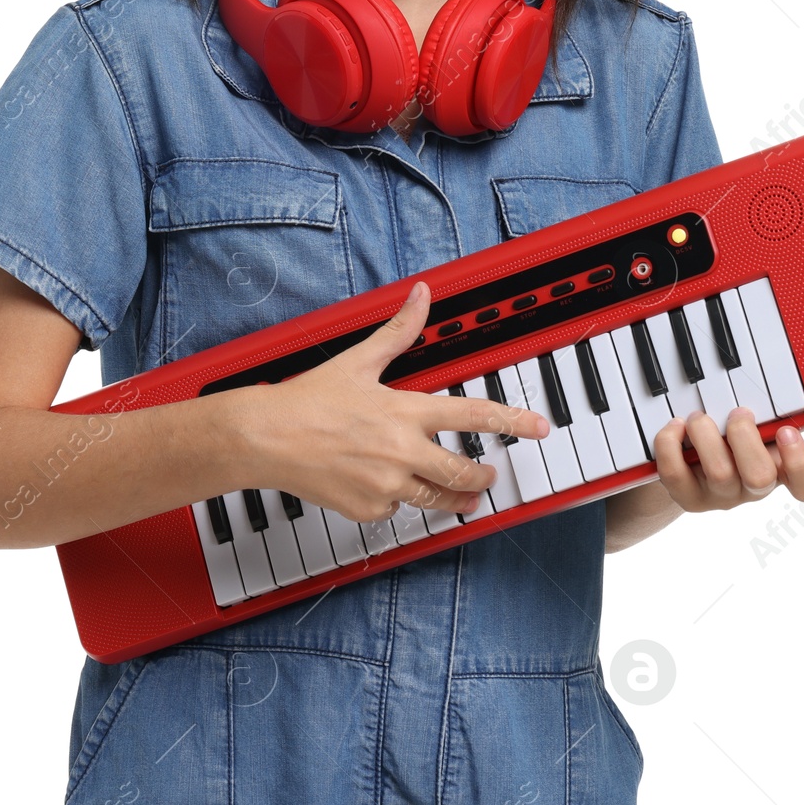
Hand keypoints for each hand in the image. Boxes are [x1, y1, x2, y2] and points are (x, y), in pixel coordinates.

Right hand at [240, 281, 548, 523]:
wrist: (266, 438)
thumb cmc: (309, 399)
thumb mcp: (358, 359)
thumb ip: (398, 330)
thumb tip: (422, 295)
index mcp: (405, 411)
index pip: (473, 415)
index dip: (512, 421)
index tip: (537, 427)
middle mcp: (401, 451)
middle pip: (463, 471)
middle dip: (485, 475)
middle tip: (492, 474)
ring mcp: (385, 485)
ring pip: (437, 499)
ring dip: (457, 498)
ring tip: (467, 497)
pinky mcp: (366, 509)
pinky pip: (397, 509)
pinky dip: (401, 500)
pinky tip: (394, 488)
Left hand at [652, 407, 803, 512]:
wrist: (690, 465)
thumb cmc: (729, 436)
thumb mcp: (752, 424)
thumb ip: (766, 413)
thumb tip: (769, 383)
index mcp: (777, 469)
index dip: (799, 461)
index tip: (785, 430)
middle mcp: (752, 488)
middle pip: (760, 477)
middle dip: (744, 434)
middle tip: (735, 412)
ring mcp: (721, 497)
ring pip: (719, 473)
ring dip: (705, 433)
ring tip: (698, 417)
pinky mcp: (689, 498)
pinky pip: (676, 475)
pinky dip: (671, 443)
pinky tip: (675, 426)